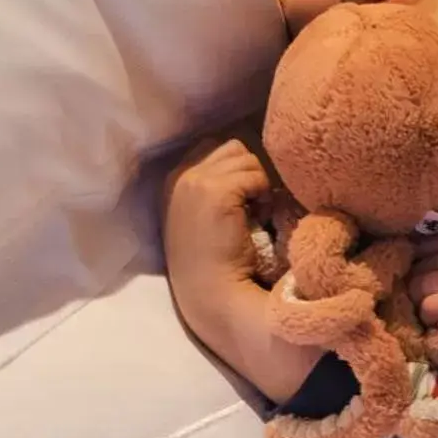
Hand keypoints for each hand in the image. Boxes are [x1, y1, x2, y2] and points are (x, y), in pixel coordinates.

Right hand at [162, 139, 268, 318]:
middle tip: (250, 203)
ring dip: (258, 181)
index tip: (240, 194)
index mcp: (172, 180)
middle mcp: (179, 176)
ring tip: (253, 211)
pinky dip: (264, 194)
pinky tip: (258, 218)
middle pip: (233, 147)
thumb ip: (211, 183)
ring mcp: (195, 182)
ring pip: (247, 158)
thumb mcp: (200, 212)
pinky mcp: (217, 192)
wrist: (211, 292)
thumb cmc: (214, 258)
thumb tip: (246, 157)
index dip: (234, 166)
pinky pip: (257, 175)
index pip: (212, 145)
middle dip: (248, 170)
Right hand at [409, 218, 437, 325]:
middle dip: (418, 294)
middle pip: (419, 283)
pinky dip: (426, 251)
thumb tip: (424, 328)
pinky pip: (431, 240)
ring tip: (430, 278)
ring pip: (421, 260)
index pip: (428, 307)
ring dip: (421, 271)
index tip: (433, 317)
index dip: (427, 315)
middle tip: (427, 297)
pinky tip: (431, 259)